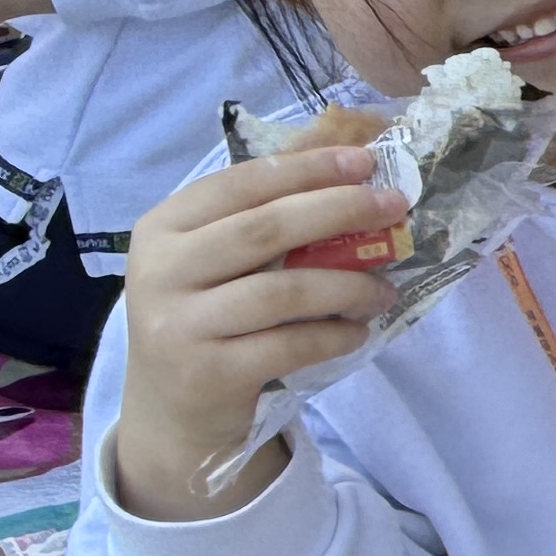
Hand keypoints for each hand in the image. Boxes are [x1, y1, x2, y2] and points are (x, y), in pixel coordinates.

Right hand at [107, 147, 406, 518]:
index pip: (242, 183)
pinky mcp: (206, 373)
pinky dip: (335, 334)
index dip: (308, 168)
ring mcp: (178, 325)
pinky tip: (358, 330)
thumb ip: (267, 207)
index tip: (367, 161)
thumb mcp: (218, 256)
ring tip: (384, 288)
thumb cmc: (208, 315)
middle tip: (395, 209)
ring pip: (283, 291)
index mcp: (163, 227)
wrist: (170, 409)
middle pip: (265, 229)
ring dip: (348, 285)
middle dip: (339, 211)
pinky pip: (289, 345)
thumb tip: (347, 146)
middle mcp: (160, 271)